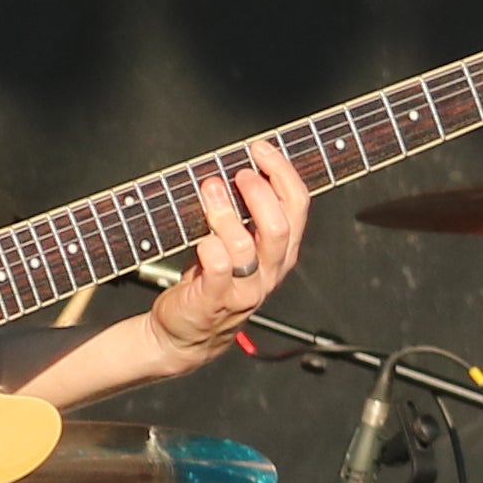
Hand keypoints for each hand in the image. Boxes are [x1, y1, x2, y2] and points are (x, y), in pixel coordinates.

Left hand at [147, 140, 309, 358]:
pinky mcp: (215, 300)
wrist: (185, 334)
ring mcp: (244, 289)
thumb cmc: (210, 280)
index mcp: (280, 251)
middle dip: (258, 192)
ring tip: (210, 191)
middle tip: (238, 173)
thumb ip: (244, 211)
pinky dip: (209, 246)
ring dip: (225, 212)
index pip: (298, 206)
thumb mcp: (236, 242)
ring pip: (246, 245)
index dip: (282, 172)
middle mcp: (269, 270)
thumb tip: (238, 165)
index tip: (260, 149)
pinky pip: (218, 268)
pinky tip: (200, 238)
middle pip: (280, 225)